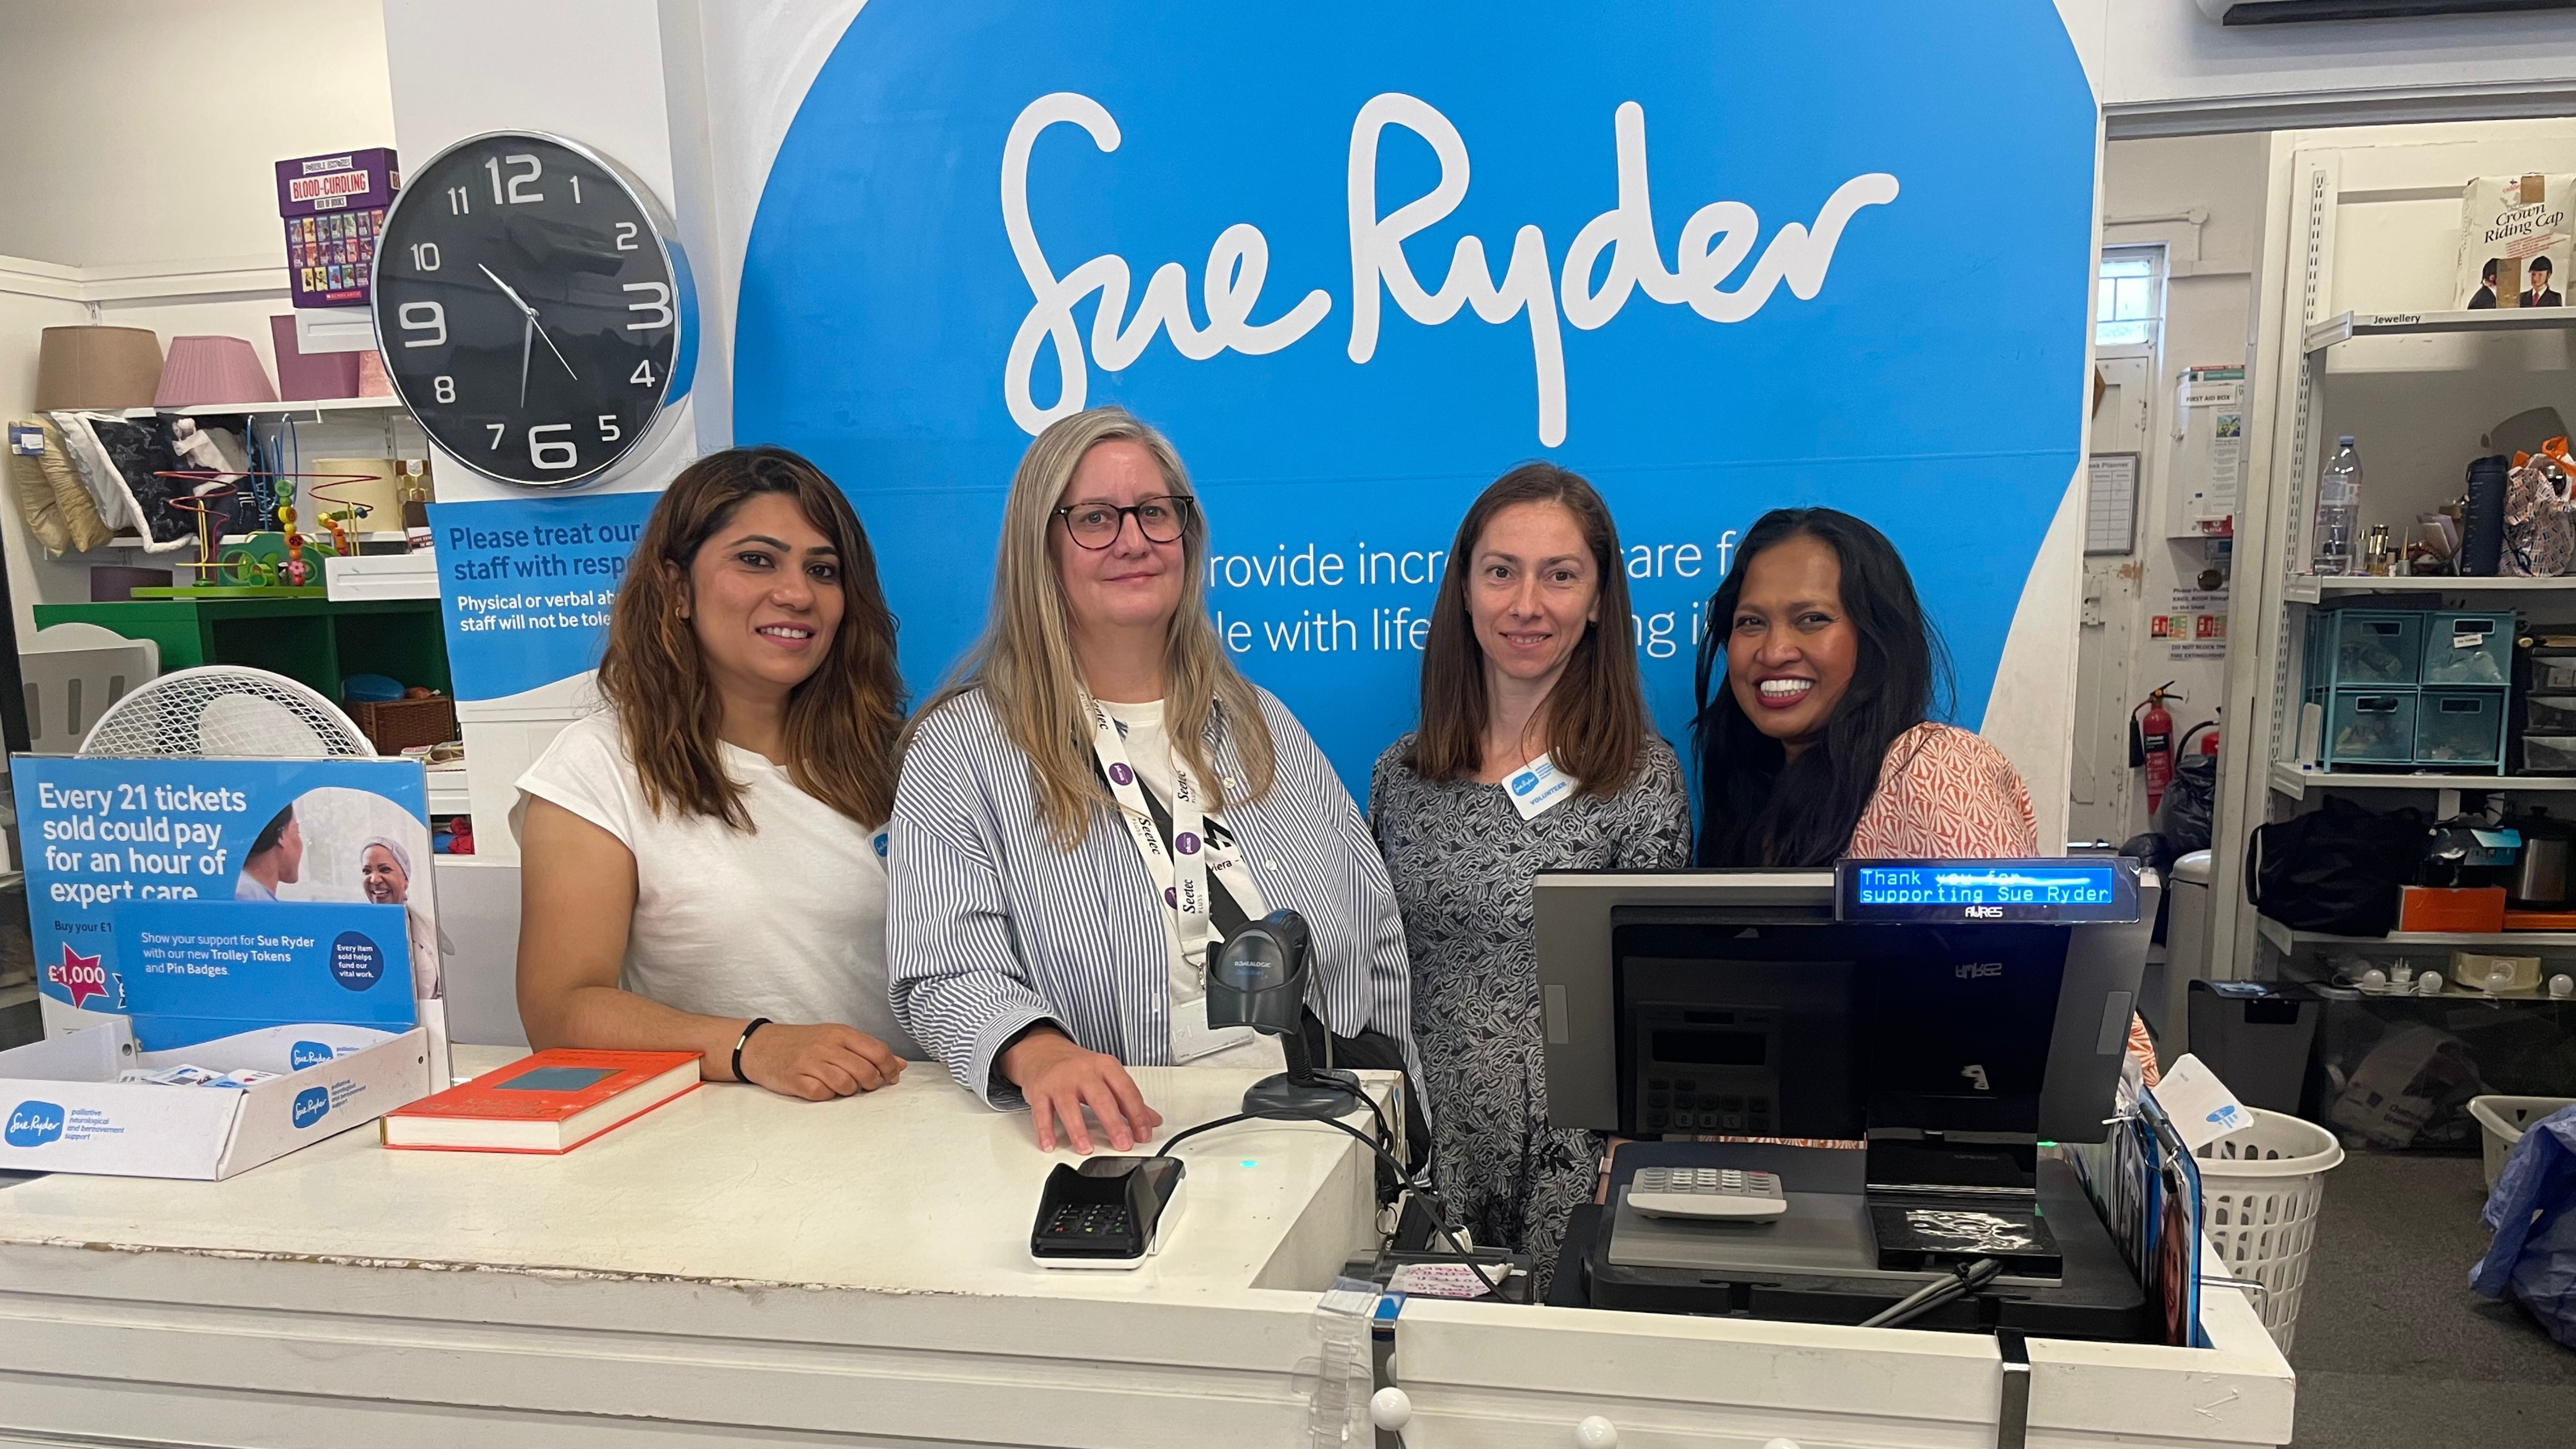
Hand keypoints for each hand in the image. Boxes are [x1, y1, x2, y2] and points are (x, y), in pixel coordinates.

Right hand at [737, 1022, 905, 1100]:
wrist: (761, 1046)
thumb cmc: (803, 1043)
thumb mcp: (836, 1038)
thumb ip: (868, 1050)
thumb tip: (900, 1064)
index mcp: (840, 1033)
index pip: (878, 1051)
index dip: (889, 1068)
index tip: (890, 1078)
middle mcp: (827, 1045)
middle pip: (865, 1071)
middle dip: (871, 1084)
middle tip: (865, 1085)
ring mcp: (810, 1063)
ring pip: (846, 1085)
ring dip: (848, 1091)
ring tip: (840, 1086)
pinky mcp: (796, 1080)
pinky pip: (823, 1095)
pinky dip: (826, 1096)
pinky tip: (821, 1088)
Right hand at [1001, 1028, 1161, 1152]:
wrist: (1044, 1051)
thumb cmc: (1079, 1067)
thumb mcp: (1108, 1076)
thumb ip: (1129, 1099)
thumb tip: (1153, 1121)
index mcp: (1105, 1066)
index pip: (1126, 1091)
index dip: (1137, 1114)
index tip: (1144, 1134)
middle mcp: (1083, 1071)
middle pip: (1101, 1098)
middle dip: (1113, 1123)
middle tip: (1122, 1143)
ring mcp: (1060, 1080)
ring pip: (1069, 1105)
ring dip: (1078, 1129)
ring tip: (1086, 1148)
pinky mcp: (1040, 1090)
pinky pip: (1042, 1111)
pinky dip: (1045, 1129)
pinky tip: (1050, 1144)